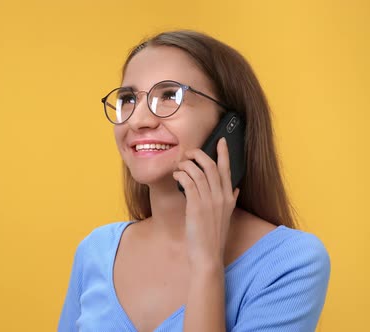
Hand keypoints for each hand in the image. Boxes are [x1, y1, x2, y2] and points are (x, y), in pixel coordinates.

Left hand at [173, 138, 239, 269]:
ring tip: (179, 165)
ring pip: (198, 172)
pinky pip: (189, 182)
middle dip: (199, 154)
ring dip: (186, 164)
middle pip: (211, 166)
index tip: (220, 140)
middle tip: (188, 152)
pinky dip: (181, 175)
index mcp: (229, 198)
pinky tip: (176, 176)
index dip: (224, 153)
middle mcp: (222, 196)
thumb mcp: (227, 217)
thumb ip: (231, 201)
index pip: (227, 169)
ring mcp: (210, 201)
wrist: (208, 255)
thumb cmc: (213, 237)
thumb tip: (235, 190)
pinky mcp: (197, 206)